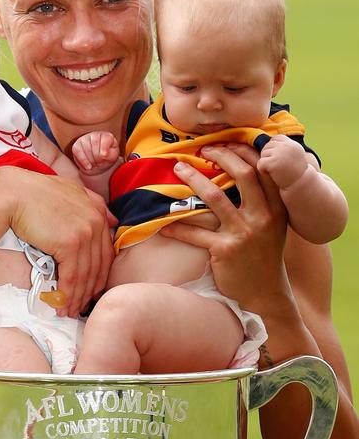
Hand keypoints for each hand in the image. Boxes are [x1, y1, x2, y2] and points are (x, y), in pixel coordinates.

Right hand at [8, 173, 114, 316]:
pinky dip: (67, 294)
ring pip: (85, 275)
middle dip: (89, 291)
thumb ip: (92, 203)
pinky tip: (62, 305)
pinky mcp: (70, 243)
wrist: (14, 194)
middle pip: (97, 267)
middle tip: (82, 307)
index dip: (98, 276)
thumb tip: (111, 220)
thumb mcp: (70, 190)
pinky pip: (71, 276)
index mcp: (98, 210)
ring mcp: (85, 233)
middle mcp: (96, 222)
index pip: (104, 252)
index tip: (91, 291)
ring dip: (77, 298)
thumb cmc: (35, 192)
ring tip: (69, 312)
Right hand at [72, 131, 121, 173]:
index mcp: (106, 136)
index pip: (106, 139)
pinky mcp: (76, 146)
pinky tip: (88, 166)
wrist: (97, 164)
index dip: (104, 149)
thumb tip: (103, 154)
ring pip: (86, 148)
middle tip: (100, 164)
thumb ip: (111, 155)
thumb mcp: (113, 157)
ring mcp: (84, 139)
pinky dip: (83, 161)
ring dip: (91, 160)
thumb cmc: (106, 159)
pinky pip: (77, 151)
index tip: (104, 156)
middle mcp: (95, 135)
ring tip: (95, 165)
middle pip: (95, 144)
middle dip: (98, 157)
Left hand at [161, 143, 289, 313]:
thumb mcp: (272, 226)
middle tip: (201, 150)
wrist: (266, 295)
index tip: (224, 143)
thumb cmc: (264, 257)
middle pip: (242, 174)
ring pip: (214, 198)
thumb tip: (239, 172)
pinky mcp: (225, 251)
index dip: (243, 151)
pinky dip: (177, 226)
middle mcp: (263, 216)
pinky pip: (195, 233)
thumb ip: (261, 202)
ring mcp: (244, 233)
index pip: (263, 169)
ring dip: (193, 180)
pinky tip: (162, 221)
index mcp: (277, 207)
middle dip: (220, 156)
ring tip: (178, 169)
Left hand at [258, 134, 308, 189]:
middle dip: (269, 157)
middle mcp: (285, 146)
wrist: (299, 186)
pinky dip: (263, 170)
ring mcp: (278, 153)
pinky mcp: (272, 162)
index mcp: (291, 143)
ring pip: (263, 155)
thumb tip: (266, 141)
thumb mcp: (293, 155)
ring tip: (277, 171)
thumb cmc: (295, 172)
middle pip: (267, 146)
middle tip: (278, 167)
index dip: (274, 150)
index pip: (275, 139)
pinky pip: (260, 163)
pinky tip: (273, 175)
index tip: (280, 160)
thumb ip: (284, 147)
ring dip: (266, 164)